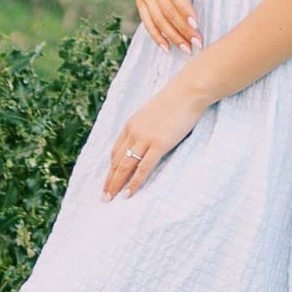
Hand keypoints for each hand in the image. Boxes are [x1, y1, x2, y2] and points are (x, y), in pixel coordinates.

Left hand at [104, 73, 203, 198]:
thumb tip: (148, 140)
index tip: (108, 180)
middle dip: (109, 180)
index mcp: (132, 123)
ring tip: (110, 199)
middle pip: (117, 160)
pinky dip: (134, 182)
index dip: (111, 167)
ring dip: (116, 184)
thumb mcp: (154, 113)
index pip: (116, 150)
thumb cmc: (176, 101)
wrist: (188, 91)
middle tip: (103, 197)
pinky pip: (143, 167)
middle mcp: (134, 131)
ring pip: (125, 166)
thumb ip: (147, 127)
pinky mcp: (159, 144)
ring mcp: (146, 138)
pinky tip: (128, 194)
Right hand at [132, 0, 210, 52]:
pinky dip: (155, 35)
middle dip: (182, 29)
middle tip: (198, 43)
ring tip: (186, 49)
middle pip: (167, 11)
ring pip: (157, 19)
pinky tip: (166, 47)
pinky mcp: (140, 0)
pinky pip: (146, 21)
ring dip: (171, 36)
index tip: (196, 26)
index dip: (185, 11)